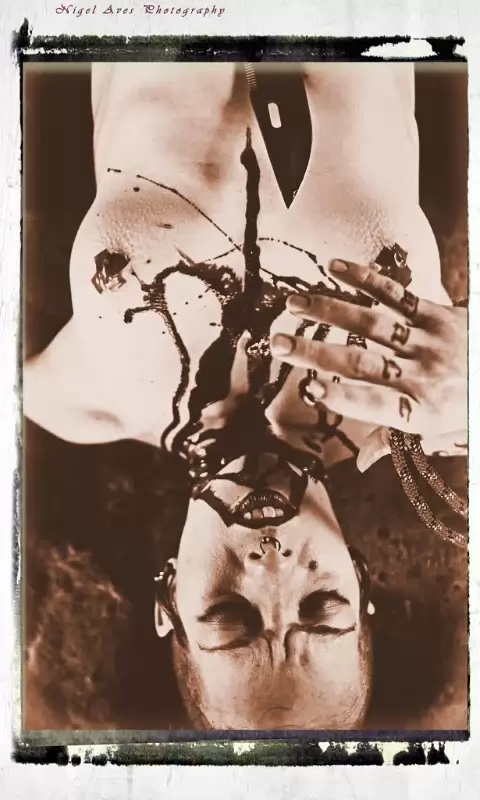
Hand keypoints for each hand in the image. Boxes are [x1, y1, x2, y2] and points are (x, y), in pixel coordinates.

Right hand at [270, 258, 466, 467]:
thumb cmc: (468, 406)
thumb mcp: (436, 431)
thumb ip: (393, 439)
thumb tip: (358, 464)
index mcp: (419, 410)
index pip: (373, 405)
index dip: (341, 397)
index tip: (309, 388)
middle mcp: (421, 374)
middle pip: (360, 362)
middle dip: (314, 352)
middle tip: (277, 343)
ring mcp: (427, 340)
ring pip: (371, 323)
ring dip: (328, 311)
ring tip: (293, 304)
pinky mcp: (436, 312)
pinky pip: (396, 294)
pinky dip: (365, 279)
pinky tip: (334, 269)